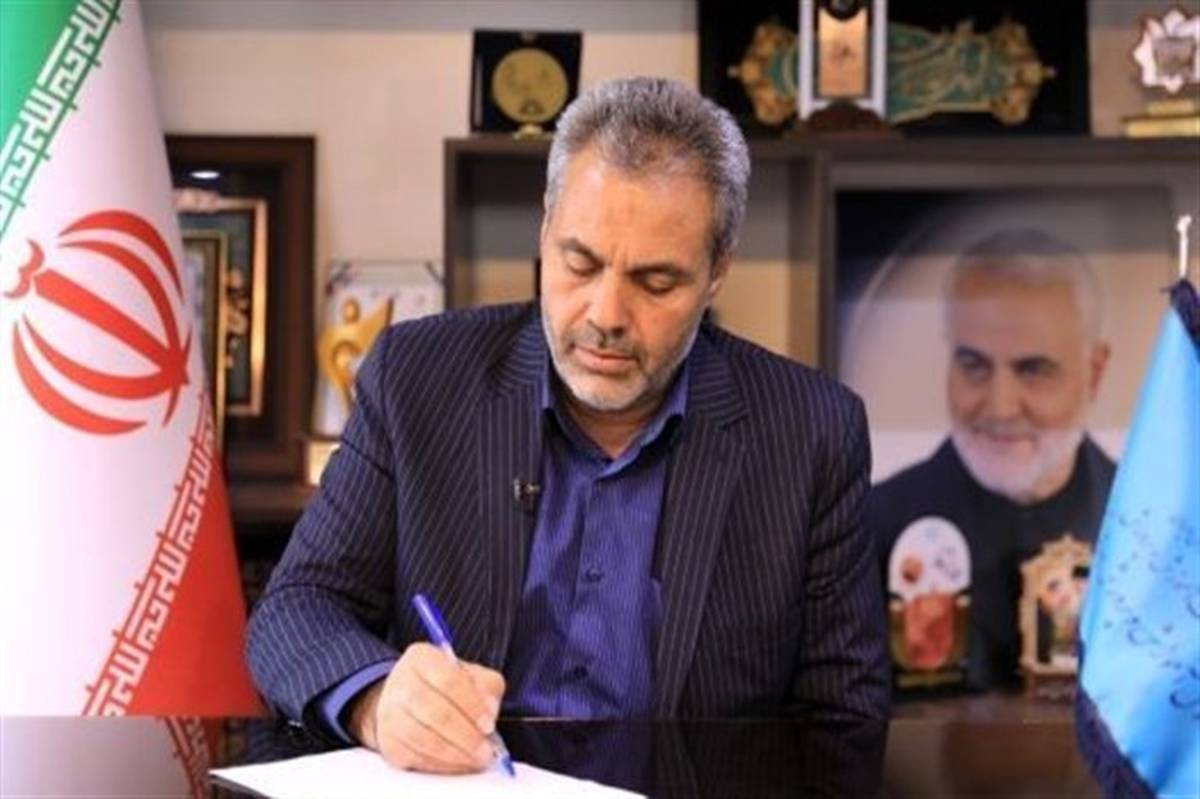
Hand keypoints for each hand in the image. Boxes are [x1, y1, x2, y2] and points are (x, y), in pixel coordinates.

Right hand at [349, 643, 505, 772]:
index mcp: (422, 658)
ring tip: (475, 759)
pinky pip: (414, 757)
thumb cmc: (442, 686)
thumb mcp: (470, 674)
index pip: (448, 680)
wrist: (404, 701)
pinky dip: (440, 764)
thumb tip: (489, 710)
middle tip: (484, 750)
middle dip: (465, 735)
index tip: (488, 725)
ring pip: (422, 738)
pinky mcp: (388, 742)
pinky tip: (456, 763)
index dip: (472, 706)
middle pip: (434, 712)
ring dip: (454, 754)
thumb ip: (486, 686)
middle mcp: (400, 682)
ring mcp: (389, 713)